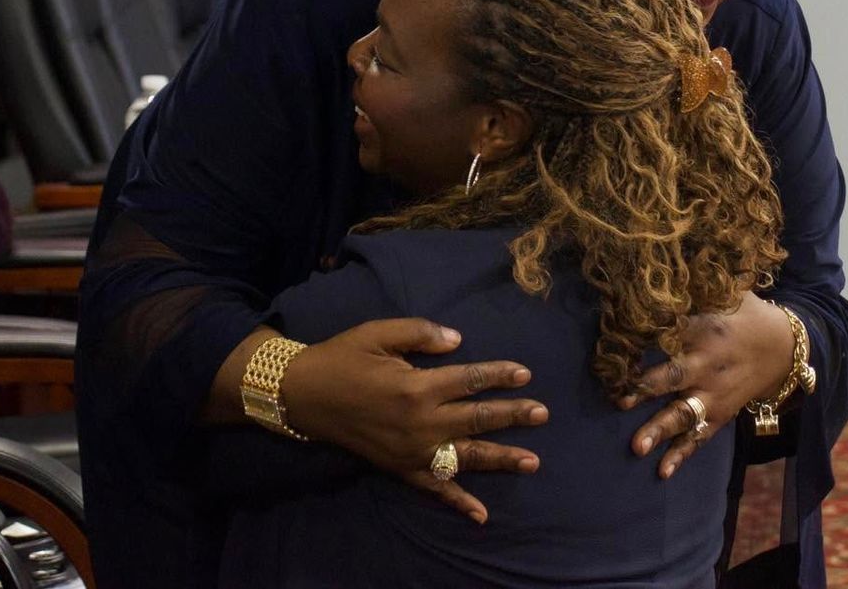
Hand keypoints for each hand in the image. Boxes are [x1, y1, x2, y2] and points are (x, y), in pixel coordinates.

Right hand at [279, 318, 547, 523]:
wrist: (305, 395)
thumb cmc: (343, 357)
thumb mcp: (378, 332)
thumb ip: (421, 333)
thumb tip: (459, 341)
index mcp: (417, 386)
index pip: (471, 380)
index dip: (500, 376)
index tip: (526, 374)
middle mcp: (421, 422)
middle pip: (477, 419)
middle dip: (513, 416)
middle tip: (543, 414)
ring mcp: (412, 451)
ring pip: (465, 456)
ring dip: (501, 459)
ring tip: (532, 461)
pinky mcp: (400, 469)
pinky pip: (434, 488)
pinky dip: (457, 502)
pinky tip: (481, 515)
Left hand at [620, 295, 795, 478]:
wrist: (786, 347)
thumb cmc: (744, 313)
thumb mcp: (723, 291)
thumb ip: (691, 283)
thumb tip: (658, 262)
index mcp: (703, 328)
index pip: (666, 331)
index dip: (638, 339)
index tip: (611, 345)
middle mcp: (706, 362)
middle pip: (672, 376)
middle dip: (644, 389)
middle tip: (619, 400)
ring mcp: (714, 392)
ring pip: (683, 413)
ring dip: (659, 429)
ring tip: (636, 447)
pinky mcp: (721, 413)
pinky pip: (700, 436)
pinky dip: (682, 454)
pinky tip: (662, 471)